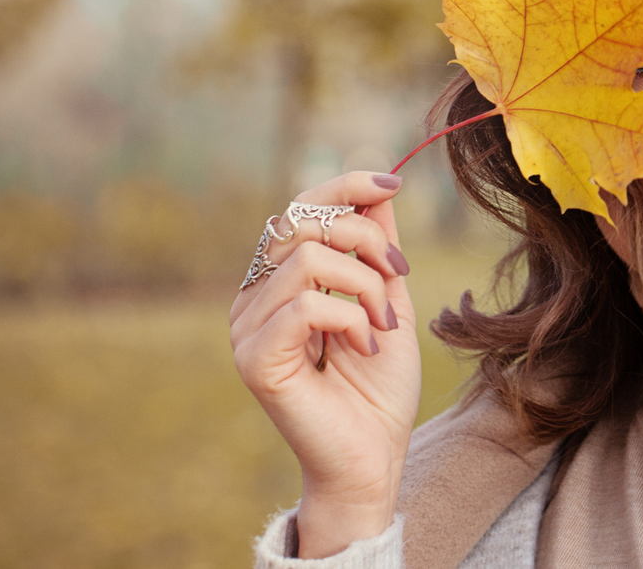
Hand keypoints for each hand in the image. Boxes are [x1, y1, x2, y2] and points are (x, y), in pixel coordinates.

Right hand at [229, 172, 421, 557]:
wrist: (374, 458)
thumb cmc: (379, 387)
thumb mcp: (389, 299)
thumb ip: (377, 246)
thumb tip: (380, 185)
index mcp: (280, 280)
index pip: (300, 207)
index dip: (345, 185)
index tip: (392, 184)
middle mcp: (254, 298)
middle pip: (304, 221)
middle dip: (366, 240)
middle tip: (396, 281)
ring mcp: (246, 328)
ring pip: (309, 259)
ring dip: (365, 286)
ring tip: (381, 324)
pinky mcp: (254, 359)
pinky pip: (305, 306)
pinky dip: (350, 319)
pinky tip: (363, 346)